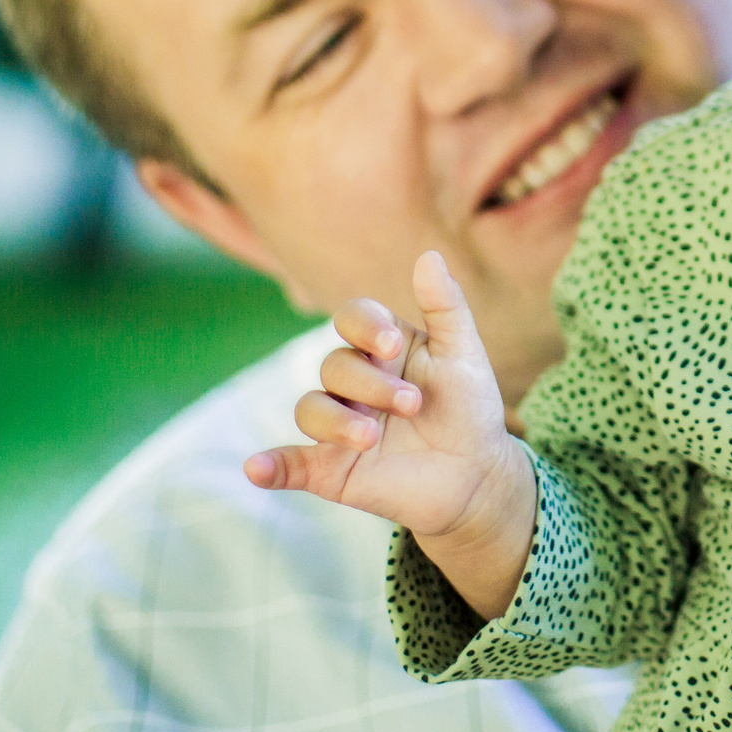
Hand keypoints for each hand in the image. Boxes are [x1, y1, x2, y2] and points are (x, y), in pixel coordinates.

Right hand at [246, 252, 535, 603]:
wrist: (477, 475)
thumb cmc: (469, 408)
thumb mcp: (464, 354)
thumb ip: (445, 306)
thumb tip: (429, 255)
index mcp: (381, 348)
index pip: (353, 319)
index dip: (364, 325)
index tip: (391, 343)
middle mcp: (354, 382)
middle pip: (335, 366)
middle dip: (370, 384)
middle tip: (412, 404)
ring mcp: (339, 424)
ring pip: (310, 409)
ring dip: (335, 421)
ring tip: (370, 438)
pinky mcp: (330, 469)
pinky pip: (289, 463)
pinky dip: (269, 466)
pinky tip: (255, 469)